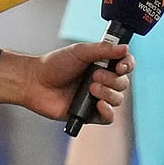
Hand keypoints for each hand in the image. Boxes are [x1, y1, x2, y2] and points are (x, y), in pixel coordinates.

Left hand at [0, 42, 134, 123]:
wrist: (35, 83)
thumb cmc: (54, 65)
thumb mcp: (80, 52)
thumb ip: (103, 49)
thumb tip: (125, 47)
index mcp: (101, 64)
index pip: (125, 65)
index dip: (127, 65)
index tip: (120, 66)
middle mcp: (102, 81)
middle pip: (123, 83)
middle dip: (112, 80)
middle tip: (94, 76)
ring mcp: (96, 98)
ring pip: (118, 100)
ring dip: (108, 93)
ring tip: (90, 88)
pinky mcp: (89, 114)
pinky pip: (108, 117)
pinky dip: (107, 111)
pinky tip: (99, 105)